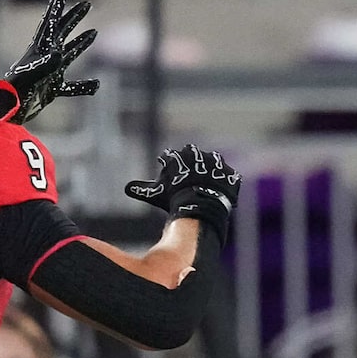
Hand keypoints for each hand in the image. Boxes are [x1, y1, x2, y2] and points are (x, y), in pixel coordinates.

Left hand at [2, 0, 99, 122]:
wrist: (9, 113)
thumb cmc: (16, 94)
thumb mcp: (31, 76)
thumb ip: (44, 65)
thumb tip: (59, 55)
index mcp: (39, 50)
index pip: (50, 24)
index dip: (57, 8)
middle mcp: (45, 58)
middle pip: (62, 32)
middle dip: (74, 17)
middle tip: (87, 4)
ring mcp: (49, 73)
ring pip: (69, 54)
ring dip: (81, 43)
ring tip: (93, 32)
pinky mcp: (52, 89)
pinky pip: (72, 86)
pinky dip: (85, 85)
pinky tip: (96, 84)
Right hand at [125, 143, 240, 248]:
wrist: (200, 203)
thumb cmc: (174, 197)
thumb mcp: (155, 193)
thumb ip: (141, 189)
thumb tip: (127, 188)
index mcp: (178, 156)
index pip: (169, 157)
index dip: (167, 163)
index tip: (166, 167)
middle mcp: (197, 154)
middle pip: (192, 156)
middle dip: (190, 162)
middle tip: (189, 174)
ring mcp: (216, 163)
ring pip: (213, 163)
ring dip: (211, 169)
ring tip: (208, 181)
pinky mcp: (230, 174)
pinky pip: (229, 177)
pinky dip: (226, 183)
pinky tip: (222, 191)